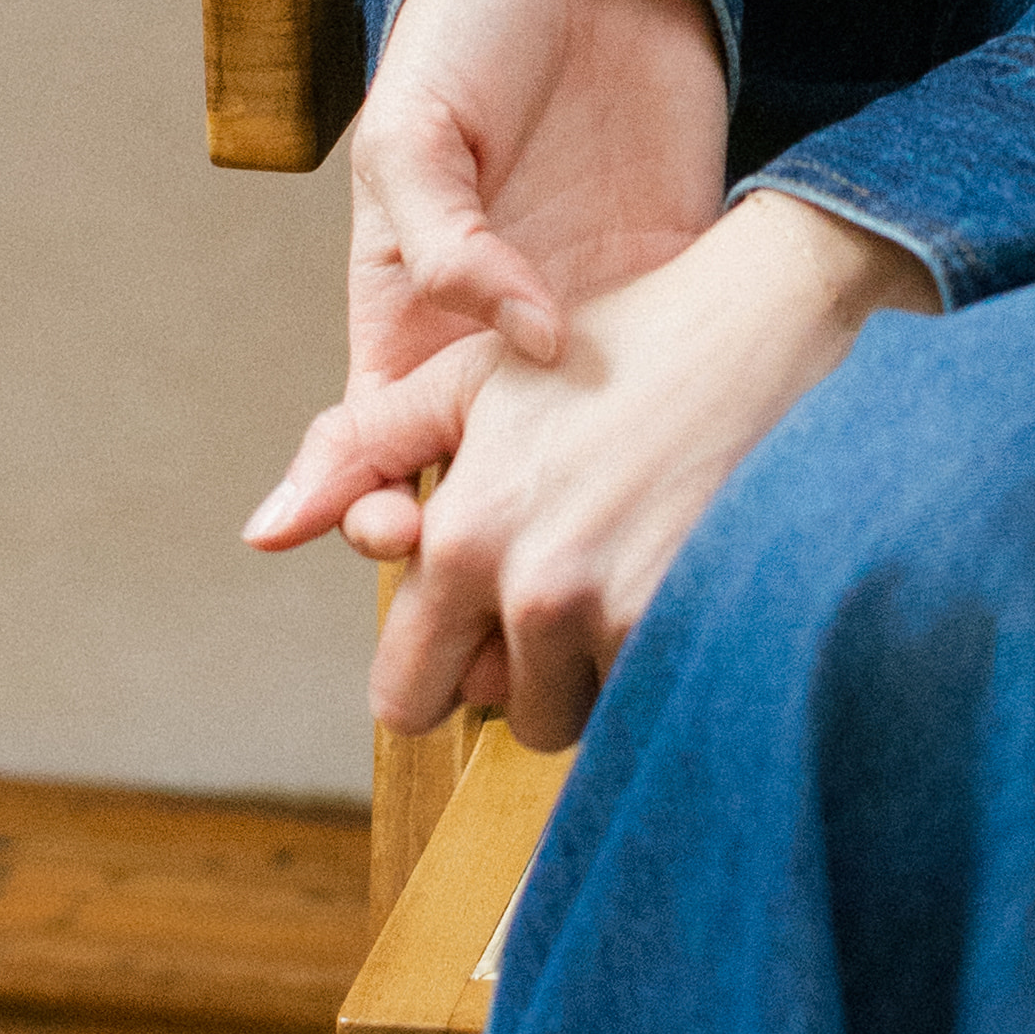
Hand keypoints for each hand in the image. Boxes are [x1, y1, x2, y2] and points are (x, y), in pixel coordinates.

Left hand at [255, 191, 929, 745]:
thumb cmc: (616, 343)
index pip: (408, 698)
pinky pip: (663, 697)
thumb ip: (363, 454)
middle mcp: (534, 589)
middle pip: (507, 715)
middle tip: (578, 583)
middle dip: (530, 674)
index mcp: (464, 541)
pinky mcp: (708, 622)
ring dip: (605, 669)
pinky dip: (671, 658)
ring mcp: (626, 613)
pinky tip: (691, 577)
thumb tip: (259, 533)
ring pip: (588, 713)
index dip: (444, 668)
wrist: (775, 318)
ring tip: (638, 565)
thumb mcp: (471, 384)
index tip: (488, 623)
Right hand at [308, 0, 729, 512]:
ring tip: (608, 559)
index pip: (368, 441)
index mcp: (404, 314)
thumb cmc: (471, 32)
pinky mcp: (675, 302)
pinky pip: (678, 399)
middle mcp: (491, 347)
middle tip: (503, 570)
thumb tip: (524, 338)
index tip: (378, 529)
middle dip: (478, 547)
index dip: (358, 499)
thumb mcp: (414, 127)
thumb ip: (445, 237)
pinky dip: (686, 453)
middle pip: (476, 485)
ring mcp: (588, 333)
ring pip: (578, 470)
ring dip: (588, 524)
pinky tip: (703, 485)